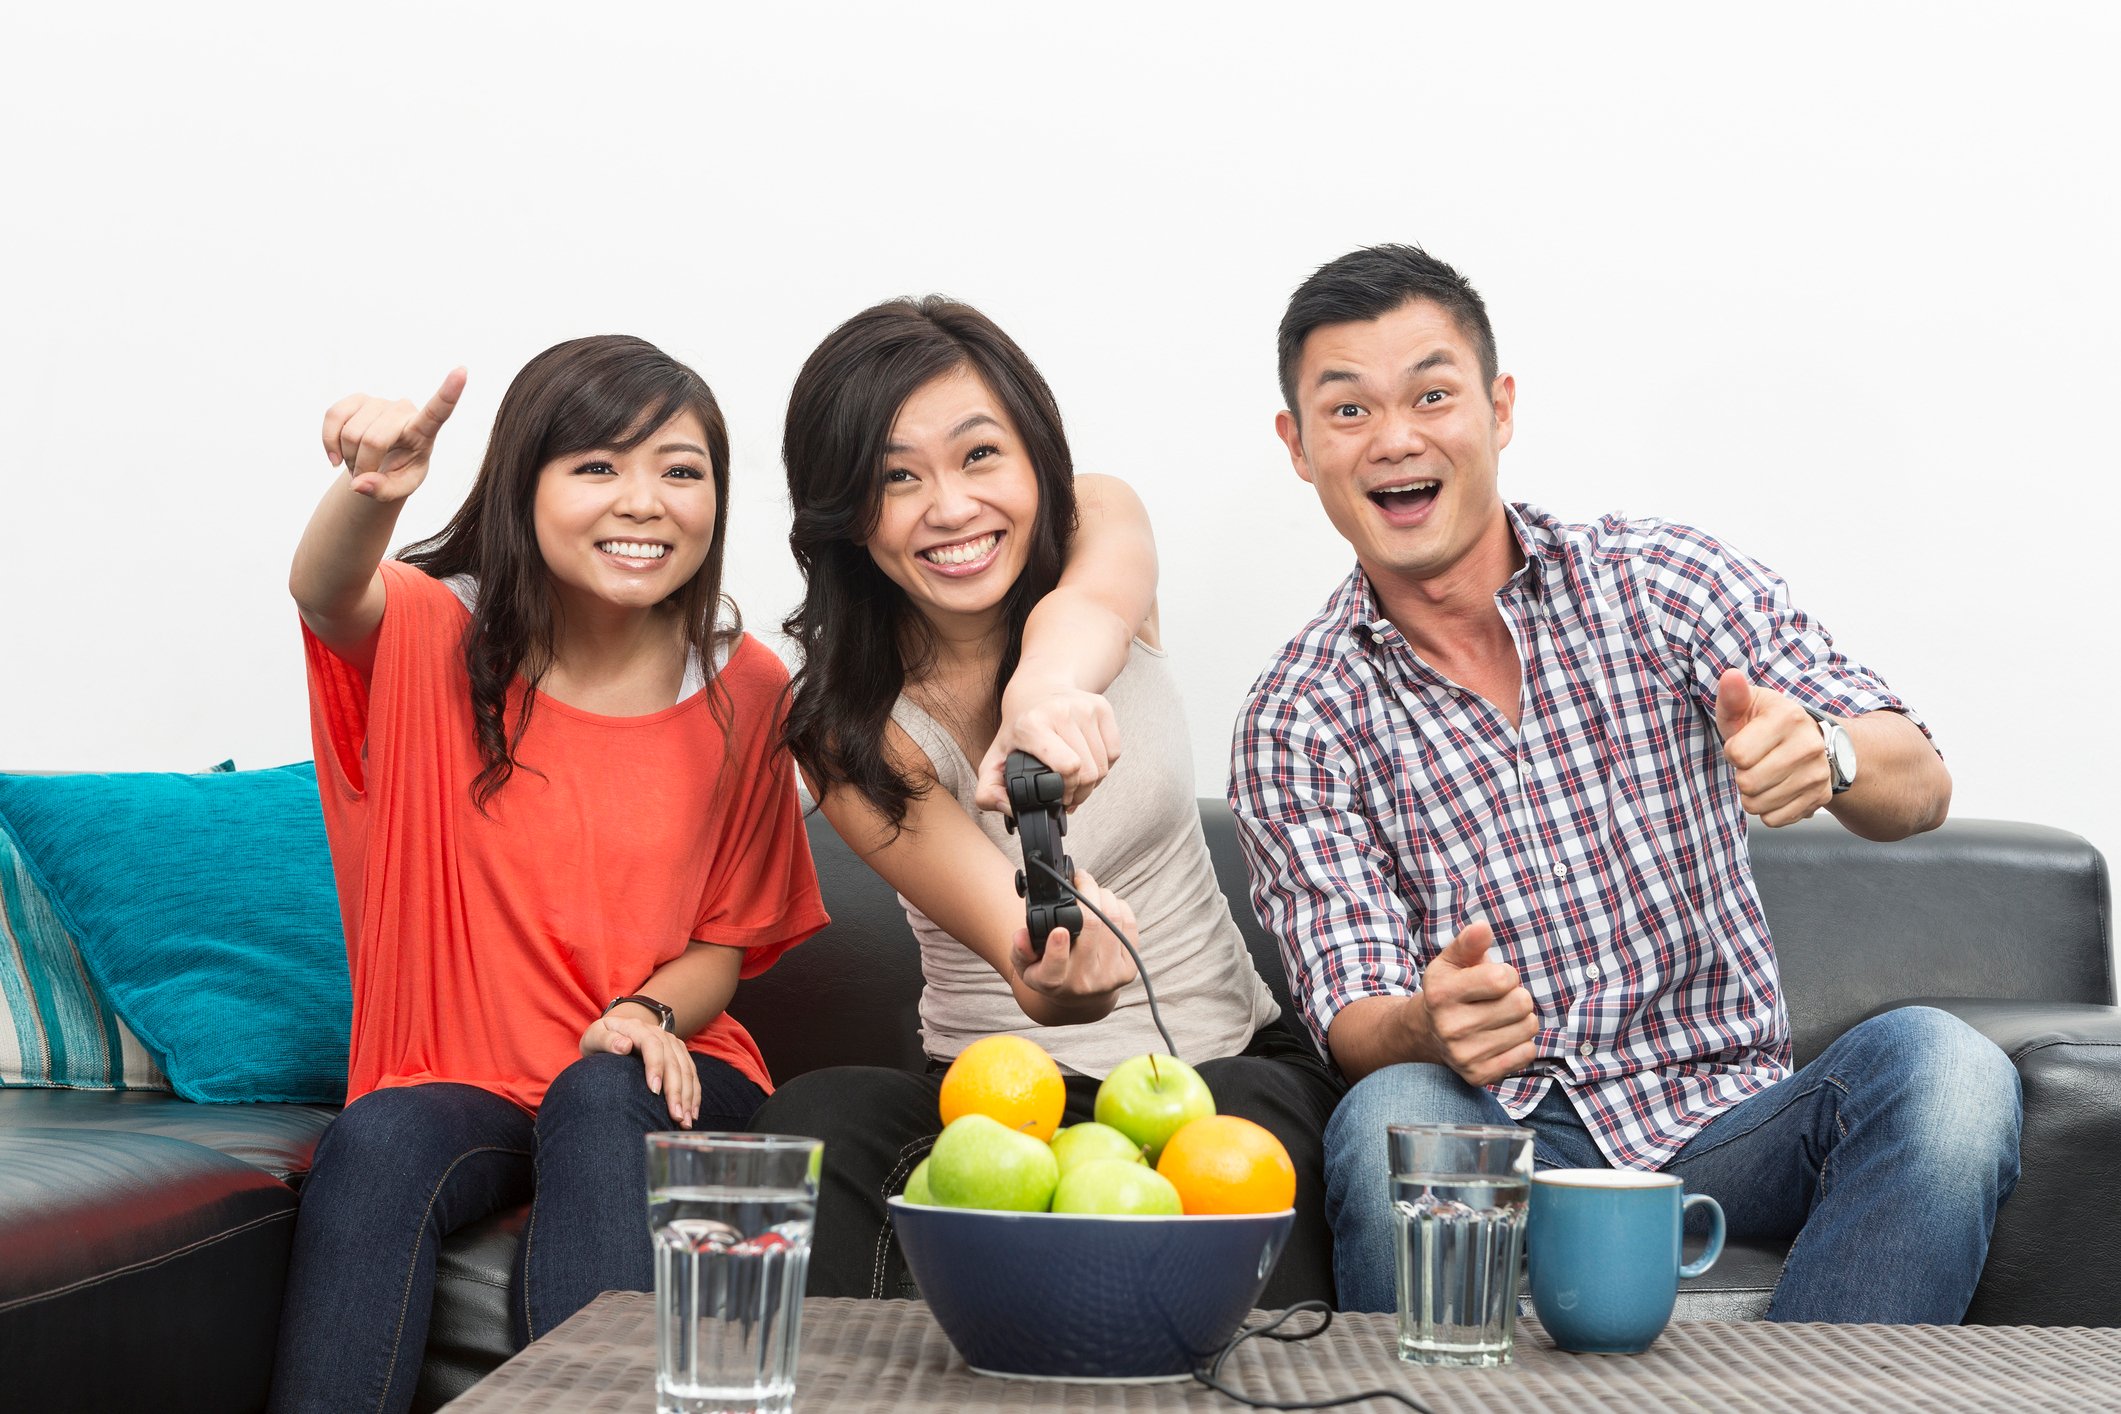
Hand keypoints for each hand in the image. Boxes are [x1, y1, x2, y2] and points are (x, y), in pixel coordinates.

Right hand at [321, 368, 465, 502]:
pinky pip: (332, 417)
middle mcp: (403, 410)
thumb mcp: (400, 488)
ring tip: (360, 463)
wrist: (382, 462)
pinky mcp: (356, 399)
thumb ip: (383, 491)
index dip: (449, 392)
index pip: (438, 412)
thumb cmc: (400, 472)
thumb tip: (358, 484)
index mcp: (425, 431)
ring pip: (350, 433)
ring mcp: (379, 402)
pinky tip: (337, 456)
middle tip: (366, 475)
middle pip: (373, 440)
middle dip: (363, 465)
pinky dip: (329, 442)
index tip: (463, 372)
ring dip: (349, 457)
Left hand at [580, 1010, 700, 1127]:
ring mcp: (672, 1043)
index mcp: (638, 1028)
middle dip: (676, 1091)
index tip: (654, 1091)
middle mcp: (660, 1033)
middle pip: (673, 1061)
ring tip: (686, 1120)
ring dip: (688, 1095)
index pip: (652, 1045)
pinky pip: (692, 1073)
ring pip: (686, 1069)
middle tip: (676, 1116)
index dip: (656, 1066)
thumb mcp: (595, 1037)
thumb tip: (623, 1046)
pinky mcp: (679, 1053)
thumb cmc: (602, 1039)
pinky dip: (694, 1093)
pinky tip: (693, 1112)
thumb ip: (606, 1040)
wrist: (615, 1031)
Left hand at [976, 685, 1121, 812]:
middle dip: (1080, 793)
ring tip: (1077, 781)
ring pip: (1104, 765)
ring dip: (1093, 783)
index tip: (1057, 796)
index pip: (1068, 767)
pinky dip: (1105, 766)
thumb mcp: (995, 758)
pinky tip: (1088, 764)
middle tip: (1068, 795)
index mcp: (1033, 725)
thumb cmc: (1019, 727)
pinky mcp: (1102, 707)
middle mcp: (1061, 712)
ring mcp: (1085, 707)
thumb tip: (1009, 808)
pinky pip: (1114, 752)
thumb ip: (988, 791)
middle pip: (1089, 771)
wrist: (1037, 689)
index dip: (1067, 790)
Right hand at [1008, 868, 1139, 1009]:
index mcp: (1053, 983)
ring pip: (1113, 921)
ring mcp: (1109, 977)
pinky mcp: (1128, 970)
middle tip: (1080, 878)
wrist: (1080, 997)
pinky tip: (1107, 904)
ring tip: (1092, 889)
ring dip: (1103, 895)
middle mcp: (1083, 982)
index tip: (1059, 930)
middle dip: (1087, 892)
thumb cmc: (1049, 972)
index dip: (1058, 948)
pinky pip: (1129, 926)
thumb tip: (1021, 935)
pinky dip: (1119, 907)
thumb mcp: (1025, 965)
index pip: (1055, 968)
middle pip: (1092, 927)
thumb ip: (1020, 949)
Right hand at [1410, 922, 1539, 1085]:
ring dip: (1521, 1019)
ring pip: (1528, 1028)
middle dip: (1517, 996)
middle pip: (1520, 1003)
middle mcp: (1449, 1026)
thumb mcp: (1451, 962)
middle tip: (1501, 1000)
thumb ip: (1468, 943)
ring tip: (1501, 1018)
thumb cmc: (1449, 990)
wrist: (1427, 1034)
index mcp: (1441, 993)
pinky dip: (1521, 1043)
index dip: (1507, 974)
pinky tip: (1501, 1038)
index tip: (1495, 979)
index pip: (1503, 978)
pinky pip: (1527, 1053)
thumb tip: (1483, 927)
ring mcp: (1464, 1054)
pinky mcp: (1478, 1074)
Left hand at [1715, 668, 1832, 826]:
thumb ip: (1732, 695)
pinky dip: (1767, 810)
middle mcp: (1809, 745)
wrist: (1812, 740)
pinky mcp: (1819, 797)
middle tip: (1753, 762)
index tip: (1744, 743)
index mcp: (1789, 717)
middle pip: (1748, 783)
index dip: (1732, 752)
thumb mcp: (1747, 705)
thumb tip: (1730, 677)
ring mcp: (1818, 774)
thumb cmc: (1766, 723)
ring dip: (1751, 795)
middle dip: (1741, 775)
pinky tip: (1775, 790)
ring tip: (1763, 776)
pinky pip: (1774, 819)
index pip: (1737, 755)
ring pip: (1758, 805)